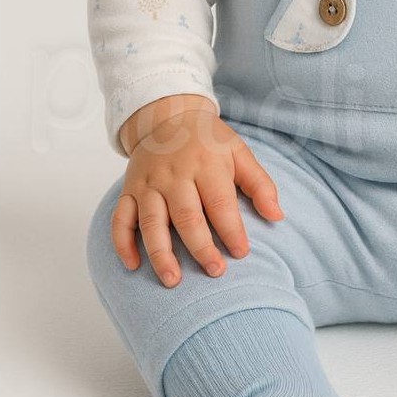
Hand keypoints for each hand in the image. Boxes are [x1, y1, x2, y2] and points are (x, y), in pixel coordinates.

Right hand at [111, 94, 283, 287]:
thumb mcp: (239, 152)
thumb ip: (259, 184)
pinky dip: (122, 243)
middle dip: (200, 247)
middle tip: (214, 272)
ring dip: (160, 254)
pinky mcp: (129, 190)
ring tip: (172, 280)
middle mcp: (174, 175)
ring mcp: (148, 184)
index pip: (219, 203)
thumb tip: (277, 216)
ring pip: (151, 222)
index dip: (231, 230)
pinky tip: (133, 265)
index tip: (241, 253)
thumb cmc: (208, 141)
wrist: (168, 116)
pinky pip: (120, 219)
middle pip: (186, 216)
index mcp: (205, 165)